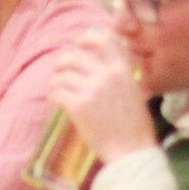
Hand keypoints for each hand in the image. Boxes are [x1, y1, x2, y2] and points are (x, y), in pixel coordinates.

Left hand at [49, 29, 157, 163]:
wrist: (132, 151)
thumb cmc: (135, 126)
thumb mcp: (134, 91)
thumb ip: (120, 75)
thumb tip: (101, 61)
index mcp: (122, 70)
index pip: (102, 39)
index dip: (86, 38)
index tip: (79, 45)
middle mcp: (106, 75)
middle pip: (74, 56)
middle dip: (63, 62)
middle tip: (61, 71)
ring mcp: (91, 89)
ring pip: (62, 74)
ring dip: (56, 81)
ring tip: (57, 89)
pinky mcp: (78, 105)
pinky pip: (57, 91)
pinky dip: (53, 95)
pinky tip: (56, 101)